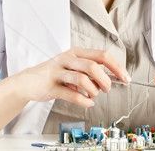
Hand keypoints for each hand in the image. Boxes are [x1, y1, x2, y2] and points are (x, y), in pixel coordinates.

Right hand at [15, 48, 129, 108]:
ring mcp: (58, 71)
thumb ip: (91, 71)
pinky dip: (83, 101)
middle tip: (107, 89)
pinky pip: (71, 94)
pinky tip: (87, 102)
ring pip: (82, 79)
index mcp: (77, 52)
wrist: (28, 82)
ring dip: (93, 90)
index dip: (116, 67)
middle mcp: (68, 59)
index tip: (125, 78)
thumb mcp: (74, 68)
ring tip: (94, 95)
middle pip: (93, 66)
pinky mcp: (51, 85)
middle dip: (105, 80)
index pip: (102, 55)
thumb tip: (114, 77)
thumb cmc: (55, 75)